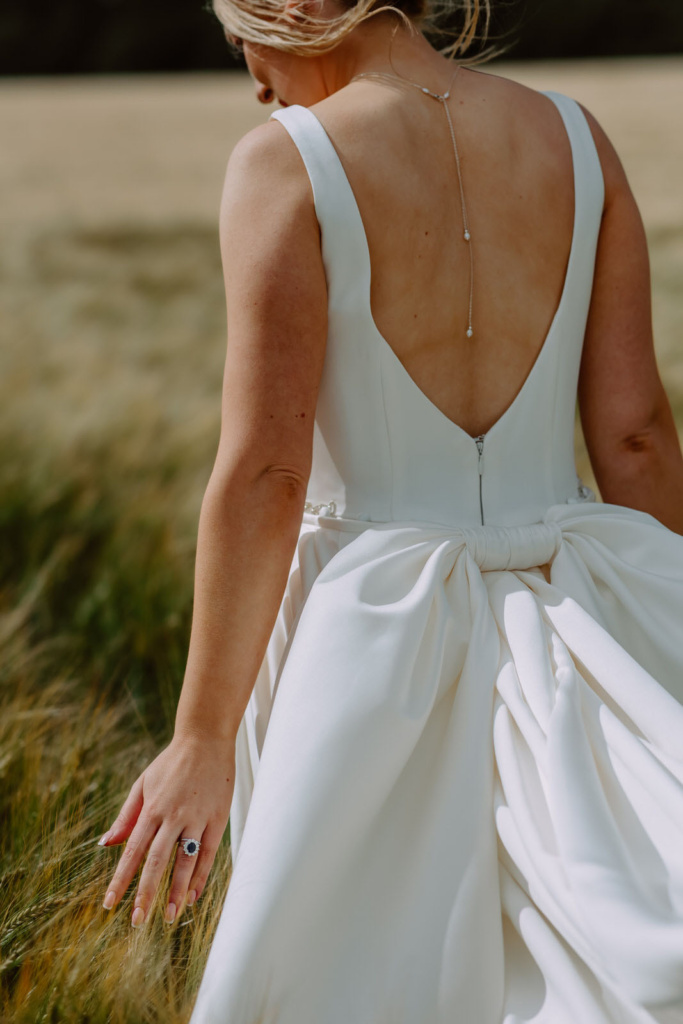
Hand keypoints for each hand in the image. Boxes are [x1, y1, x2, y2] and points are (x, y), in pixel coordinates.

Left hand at [98, 733, 234, 925]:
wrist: (206, 738)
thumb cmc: (171, 762)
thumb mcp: (143, 784)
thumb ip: (126, 816)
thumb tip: (106, 844)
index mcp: (152, 808)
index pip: (133, 850)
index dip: (121, 878)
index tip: (110, 904)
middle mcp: (174, 815)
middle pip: (158, 860)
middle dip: (147, 892)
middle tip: (138, 921)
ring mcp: (198, 817)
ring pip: (186, 860)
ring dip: (176, 891)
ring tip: (168, 917)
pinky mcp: (218, 818)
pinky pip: (209, 853)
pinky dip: (201, 876)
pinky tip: (192, 896)